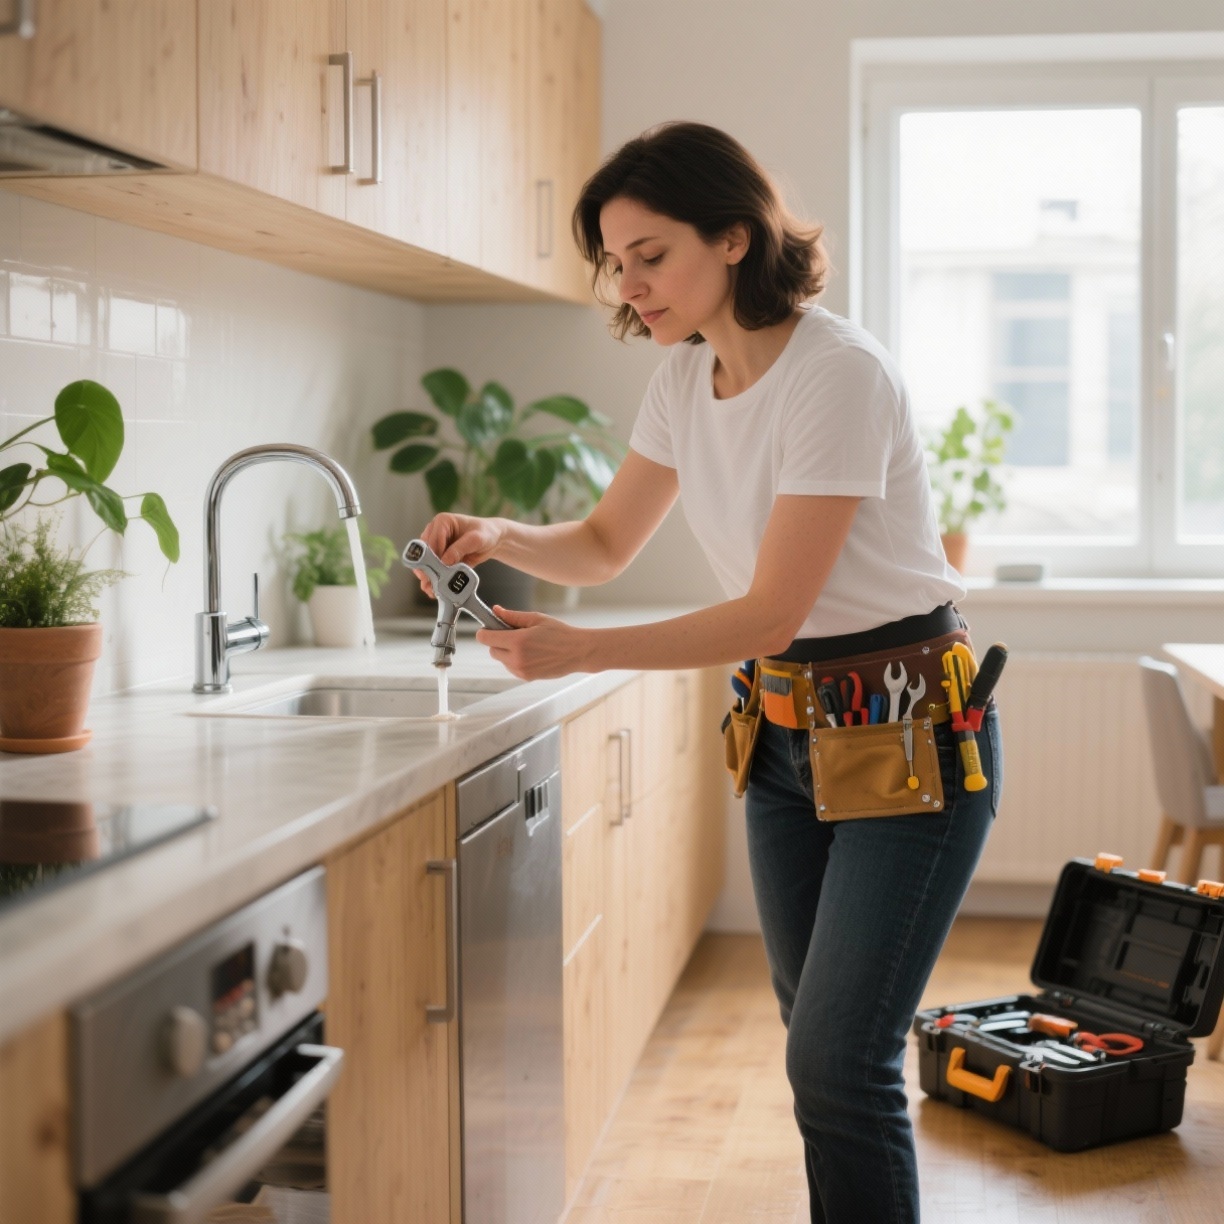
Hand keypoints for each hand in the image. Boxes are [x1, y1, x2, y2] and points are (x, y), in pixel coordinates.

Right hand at [413, 513, 504, 598]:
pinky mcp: (440, 557)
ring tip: (431, 590)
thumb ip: (459, 549)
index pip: (432, 540)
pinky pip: (433, 569)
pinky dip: (434, 579)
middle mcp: (434, 532)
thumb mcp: (476, 539)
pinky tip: (434, 590)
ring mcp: (436, 545)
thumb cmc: (485, 533)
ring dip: (428, 576)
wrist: (492, 539)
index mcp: (442, 522)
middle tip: (429, 583)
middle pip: (424, 552)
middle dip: (426, 568)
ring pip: (425, 562)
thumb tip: (444, 562)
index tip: (434, 571)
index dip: (431, 557)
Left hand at [476, 606, 590, 679]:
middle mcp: (517, 658)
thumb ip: (512, 616)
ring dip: (507, 652)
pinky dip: (515, 660)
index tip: (490, 628)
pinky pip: (511, 667)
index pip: (485, 638)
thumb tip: (496, 610)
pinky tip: (531, 653)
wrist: (578, 652)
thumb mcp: (536, 619)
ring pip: (501, 659)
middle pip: (492, 650)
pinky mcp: (526, 677)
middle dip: (498, 641)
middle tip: (515, 634)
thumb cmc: (560, 633)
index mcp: (518, 641)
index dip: (485, 631)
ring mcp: (521, 670)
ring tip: (527, 644)